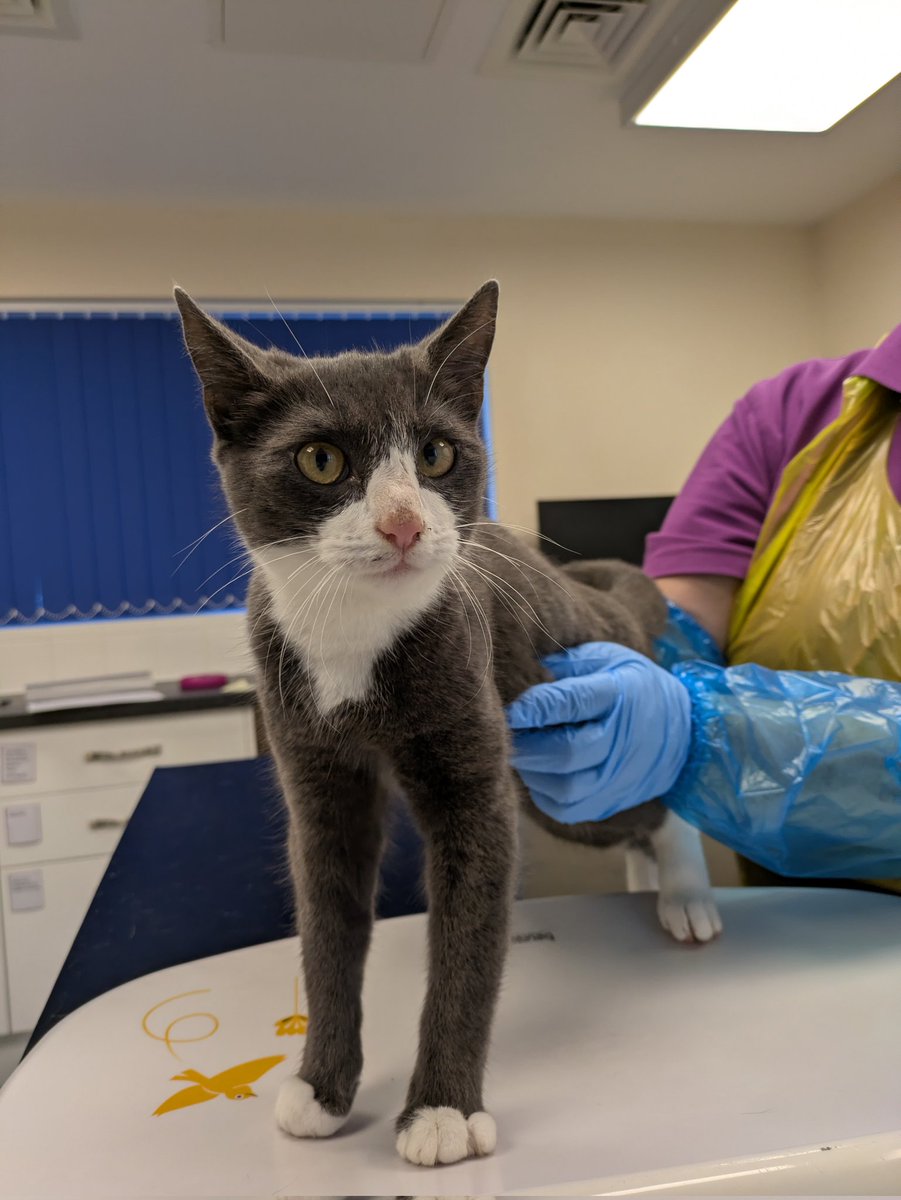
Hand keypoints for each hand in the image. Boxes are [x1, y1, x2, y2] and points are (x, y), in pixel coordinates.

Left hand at [506, 642, 691, 824]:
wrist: (684, 734)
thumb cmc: (635, 687)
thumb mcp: (611, 658)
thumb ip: (569, 661)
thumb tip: (530, 665)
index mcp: (618, 695)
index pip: (573, 703)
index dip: (535, 708)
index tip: (507, 709)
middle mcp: (619, 740)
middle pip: (567, 751)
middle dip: (527, 745)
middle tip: (503, 735)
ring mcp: (616, 777)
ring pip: (565, 786)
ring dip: (532, 771)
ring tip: (519, 752)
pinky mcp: (608, 802)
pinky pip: (566, 809)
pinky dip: (542, 794)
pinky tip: (536, 773)